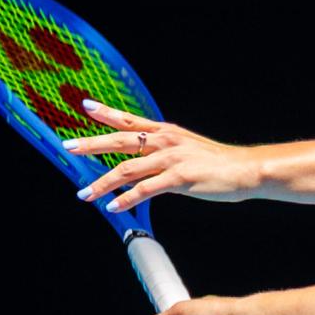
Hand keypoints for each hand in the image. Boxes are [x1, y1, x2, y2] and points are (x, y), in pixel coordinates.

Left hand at [70, 99, 261, 213]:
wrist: (246, 170)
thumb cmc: (220, 164)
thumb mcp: (189, 151)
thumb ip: (164, 156)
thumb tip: (142, 167)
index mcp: (166, 133)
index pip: (130, 120)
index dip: (107, 113)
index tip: (85, 106)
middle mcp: (164, 142)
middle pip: (120, 140)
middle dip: (91, 144)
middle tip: (69, 146)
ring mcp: (170, 159)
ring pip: (126, 169)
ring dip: (102, 183)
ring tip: (85, 195)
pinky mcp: (178, 178)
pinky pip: (145, 190)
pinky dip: (126, 199)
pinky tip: (113, 207)